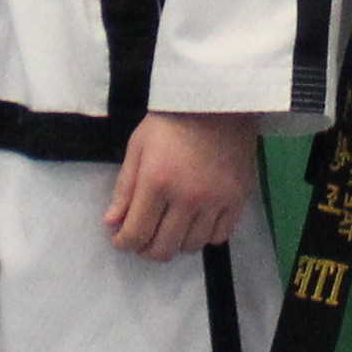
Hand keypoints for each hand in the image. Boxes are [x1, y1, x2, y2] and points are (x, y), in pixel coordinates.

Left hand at [102, 111, 255, 258]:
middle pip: (164, 248)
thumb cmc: (171, 120)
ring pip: (192, 246)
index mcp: (157, 182)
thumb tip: (112, 223)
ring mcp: (216, 200)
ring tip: (170, 230)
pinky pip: (220, 236)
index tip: (121, 241)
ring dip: (176, 244)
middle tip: (143, 241)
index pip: (136, 233)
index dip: (124, 244)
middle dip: (147, 250)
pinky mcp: (238, 198)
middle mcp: (187, 197)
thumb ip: (125, 188)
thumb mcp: (138, 146)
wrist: (217, 101)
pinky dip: (205, 236)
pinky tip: (197, 223)